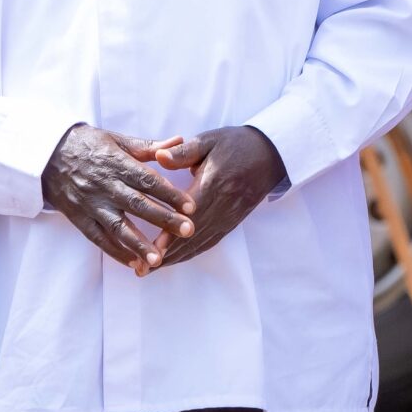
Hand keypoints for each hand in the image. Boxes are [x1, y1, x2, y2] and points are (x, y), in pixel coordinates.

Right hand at [41, 125, 195, 275]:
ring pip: (117, 226)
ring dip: (138, 244)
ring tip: (158, 259)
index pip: (148, 180)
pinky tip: (134, 264)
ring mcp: (91, 204)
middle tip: (187, 230)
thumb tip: (179, 142)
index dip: (170, 193)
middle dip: (163, 219)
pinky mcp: (79, 218)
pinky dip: (115, 252)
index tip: (191, 206)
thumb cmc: (87, 144)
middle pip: (138, 205)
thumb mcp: (117, 139)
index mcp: (117, 163)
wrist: (46, 154)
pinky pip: (98, 238)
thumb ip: (148, 146)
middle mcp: (105, 185)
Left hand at [149, 126, 286, 268]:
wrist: (269, 154)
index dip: (172, 233)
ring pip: (200, 243)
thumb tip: (159, 156)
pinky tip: (174, 259)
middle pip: (192, 236)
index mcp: (213, 184)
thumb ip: (183, 151)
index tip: (153, 248)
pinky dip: (191, 253)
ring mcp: (228, 217)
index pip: (190, 214)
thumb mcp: (208, 141)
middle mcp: (222, 206)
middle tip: (142, 269)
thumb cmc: (235, 145)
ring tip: (151, 270)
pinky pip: (210, 242)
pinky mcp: (231, 222)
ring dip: (175, 258)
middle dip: (166, 254)